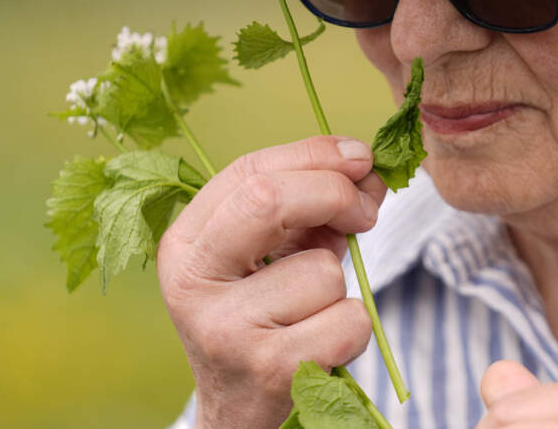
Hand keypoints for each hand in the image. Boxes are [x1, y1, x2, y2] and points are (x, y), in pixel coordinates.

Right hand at [156, 136, 386, 428]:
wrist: (241, 414)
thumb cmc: (266, 320)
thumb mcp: (276, 256)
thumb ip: (315, 208)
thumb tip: (372, 171)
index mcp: (185, 243)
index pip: (250, 170)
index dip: (315, 155)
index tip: (360, 157)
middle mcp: (192, 283)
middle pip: (268, 200)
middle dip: (333, 193)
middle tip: (364, 214)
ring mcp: (225, 328)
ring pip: (322, 270)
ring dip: (340, 286)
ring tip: (313, 314)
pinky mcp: (269, 369)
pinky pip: (348, 319)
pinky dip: (353, 328)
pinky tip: (322, 345)